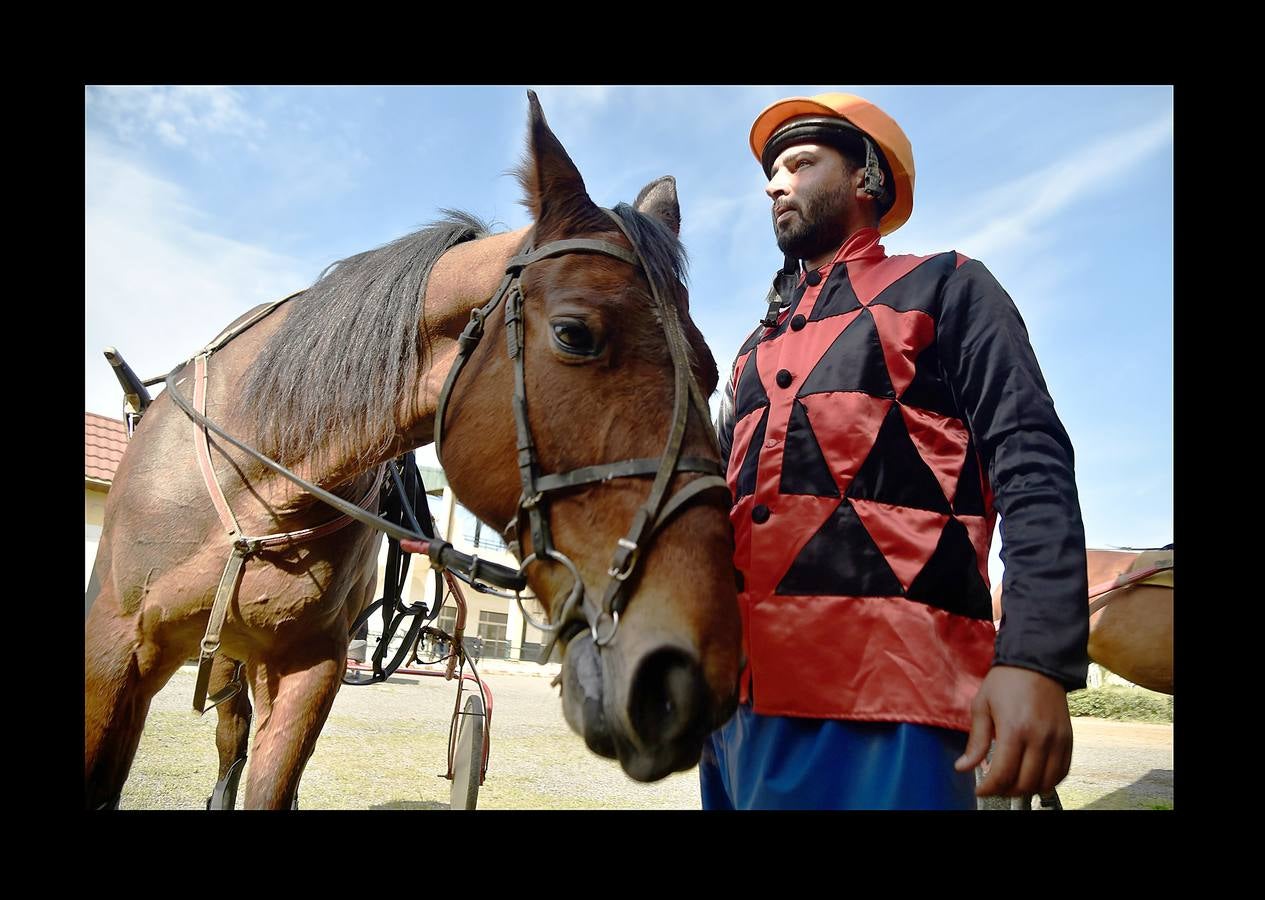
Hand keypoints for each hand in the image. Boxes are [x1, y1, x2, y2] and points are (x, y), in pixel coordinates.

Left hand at [954, 665, 1072, 796]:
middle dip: (1006, 791)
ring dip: (1027, 789)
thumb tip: (963, 768)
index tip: (979, 791)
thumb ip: (977, 741)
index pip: (1003, 774)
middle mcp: (1039, 739)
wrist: (1036, 662)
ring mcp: (1057, 741)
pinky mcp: (1069, 739)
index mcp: (1014, 730)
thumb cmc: (1004, 683)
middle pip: (1025, 783)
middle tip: (994, 787)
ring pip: (1046, 782)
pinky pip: (1062, 772)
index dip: (989, 789)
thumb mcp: (982, 706)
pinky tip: (1034, 778)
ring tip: (1012, 783)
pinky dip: (1048, 782)